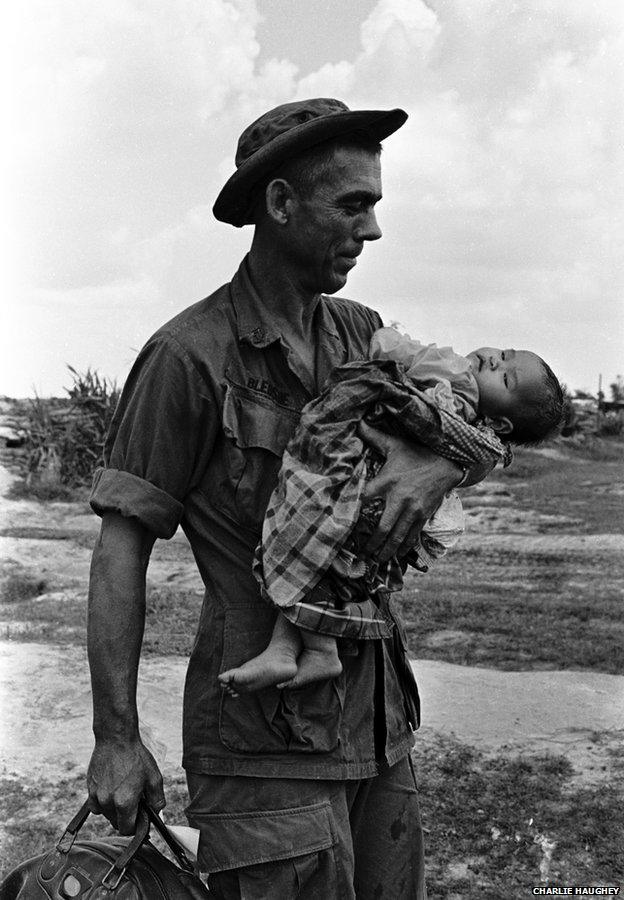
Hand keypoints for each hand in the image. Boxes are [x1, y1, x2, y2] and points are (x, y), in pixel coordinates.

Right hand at [87, 736, 164, 834]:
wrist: (116, 739)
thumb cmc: (136, 757)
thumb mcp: (154, 777)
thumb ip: (157, 800)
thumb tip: (156, 814)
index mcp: (125, 802)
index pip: (127, 829)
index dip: (135, 826)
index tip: (139, 817)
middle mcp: (108, 802)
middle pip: (115, 823)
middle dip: (125, 818)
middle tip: (133, 801)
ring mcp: (97, 796)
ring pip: (106, 815)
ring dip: (114, 810)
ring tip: (123, 792)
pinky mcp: (90, 789)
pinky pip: (95, 806)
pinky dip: (103, 803)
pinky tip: (111, 790)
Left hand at [359, 421, 463, 561]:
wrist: (448, 462)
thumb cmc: (417, 453)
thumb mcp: (394, 444)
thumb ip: (373, 436)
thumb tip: (356, 422)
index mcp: (388, 481)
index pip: (364, 498)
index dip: (351, 511)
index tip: (339, 523)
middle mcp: (400, 499)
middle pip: (382, 528)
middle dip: (371, 544)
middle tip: (362, 554)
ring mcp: (413, 510)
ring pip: (398, 537)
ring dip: (386, 550)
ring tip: (377, 560)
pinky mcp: (424, 516)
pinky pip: (412, 536)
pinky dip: (404, 547)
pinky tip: (397, 555)